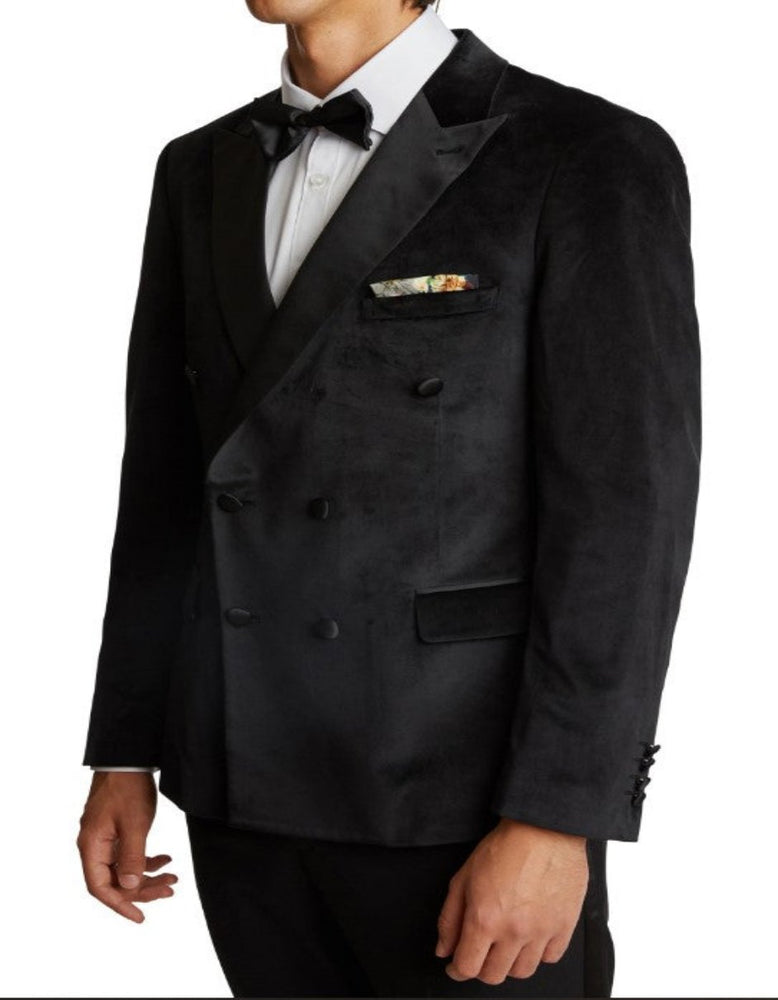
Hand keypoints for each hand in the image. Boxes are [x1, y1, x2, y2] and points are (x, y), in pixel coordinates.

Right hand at [77, 771, 177, 922]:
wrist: (129, 757)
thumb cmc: (128, 787)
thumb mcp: (135, 824)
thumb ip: (132, 857)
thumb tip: (128, 886)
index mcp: (91, 846)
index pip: (100, 887)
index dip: (119, 904)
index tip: (140, 916)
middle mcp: (94, 845)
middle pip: (114, 880)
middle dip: (142, 889)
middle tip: (169, 890)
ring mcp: (105, 837)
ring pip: (123, 868)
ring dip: (148, 875)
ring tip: (173, 879)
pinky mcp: (116, 830)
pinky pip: (128, 854)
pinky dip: (146, 860)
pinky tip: (166, 859)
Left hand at [435, 818, 587, 984]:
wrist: (543, 829)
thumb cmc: (506, 846)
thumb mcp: (463, 876)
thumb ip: (449, 918)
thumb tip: (444, 947)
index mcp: (485, 919)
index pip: (467, 967)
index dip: (456, 969)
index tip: (456, 965)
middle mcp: (514, 931)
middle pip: (494, 975)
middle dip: (481, 967)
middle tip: (480, 950)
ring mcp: (542, 932)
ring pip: (523, 972)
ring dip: (509, 963)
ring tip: (505, 942)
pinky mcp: (564, 926)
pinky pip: (551, 958)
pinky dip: (539, 953)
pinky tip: (530, 936)